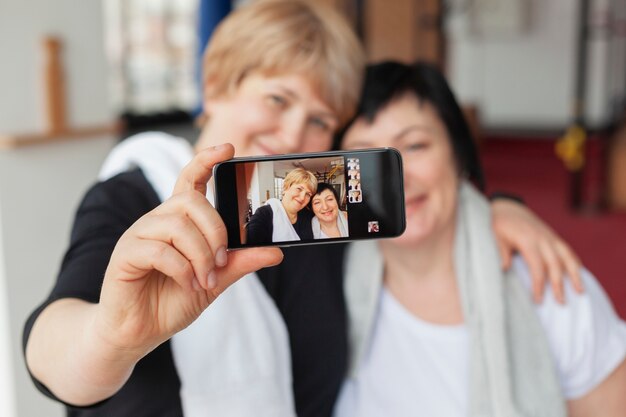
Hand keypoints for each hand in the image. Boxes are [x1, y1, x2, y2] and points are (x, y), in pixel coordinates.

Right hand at [97, 143, 282, 357]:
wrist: (139, 332)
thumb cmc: (172, 300)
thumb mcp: (215, 280)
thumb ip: (240, 262)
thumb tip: (275, 251)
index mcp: (178, 221)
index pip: (190, 178)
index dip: (206, 160)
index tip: (228, 149)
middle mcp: (157, 221)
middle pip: (190, 201)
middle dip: (215, 231)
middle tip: (221, 262)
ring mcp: (138, 235)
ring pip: (177, 226)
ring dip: (200, 255)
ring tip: (204, 279)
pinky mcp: (125, 255)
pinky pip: (159, 250)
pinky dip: (182, 270)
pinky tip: (188, 285)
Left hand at [491, 198, 583, 303]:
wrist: (508, 207)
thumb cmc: (501, 224)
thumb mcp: (497, 238)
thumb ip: (502, 253)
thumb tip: (504, 270)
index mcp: (528, 240)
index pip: (537, 266)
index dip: (539, 284)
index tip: (538, 300)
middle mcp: (543, 239)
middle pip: (555, 264)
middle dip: (559, 285)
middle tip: (561, 303)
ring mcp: (550, 237)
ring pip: (567, 257)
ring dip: (575, 274)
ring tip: (580, 291)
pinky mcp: (553, 236)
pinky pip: (567, 251)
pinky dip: (574, 262)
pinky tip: (579, 274)